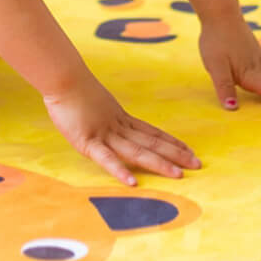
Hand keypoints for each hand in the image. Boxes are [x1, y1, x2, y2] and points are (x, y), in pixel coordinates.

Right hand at [43, 76, 200, 186]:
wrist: (62, 78)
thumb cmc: (73, 89)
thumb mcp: (95, 103)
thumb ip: (104, 114)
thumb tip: (107, 119)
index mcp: (120, 118)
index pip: (151, 132)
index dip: (171, 142)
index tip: (189, 150)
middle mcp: (118, 127)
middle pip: (151, 142)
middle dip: (175, 154)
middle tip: (197, 164)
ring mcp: (104, 134)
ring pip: (137, 151)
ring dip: (159, 163)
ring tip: (178, 175)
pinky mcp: (87, 141)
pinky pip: (106, 158)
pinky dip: (120, 170)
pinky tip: (133, 182)